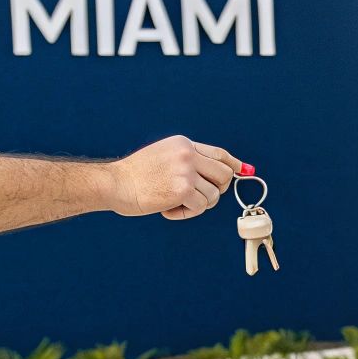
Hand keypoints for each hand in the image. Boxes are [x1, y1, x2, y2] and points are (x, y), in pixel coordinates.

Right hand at [108, 136, 242, 219]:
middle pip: (224, 175)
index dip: (233, 165)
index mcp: (184, 144)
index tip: (243, 171)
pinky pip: (200, 207)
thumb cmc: (135, 175)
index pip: (219, 154)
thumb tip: (220, 173)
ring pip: (213, 196)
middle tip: (197, 198)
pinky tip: (168, 210)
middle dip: (216, 190)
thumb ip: (189, 162)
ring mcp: (186, 171)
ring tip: (174, 203)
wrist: (115, 183)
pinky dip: (186, 214)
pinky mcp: (182, 190)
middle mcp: (188, 154)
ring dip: (197, 205)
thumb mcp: (164, 157)